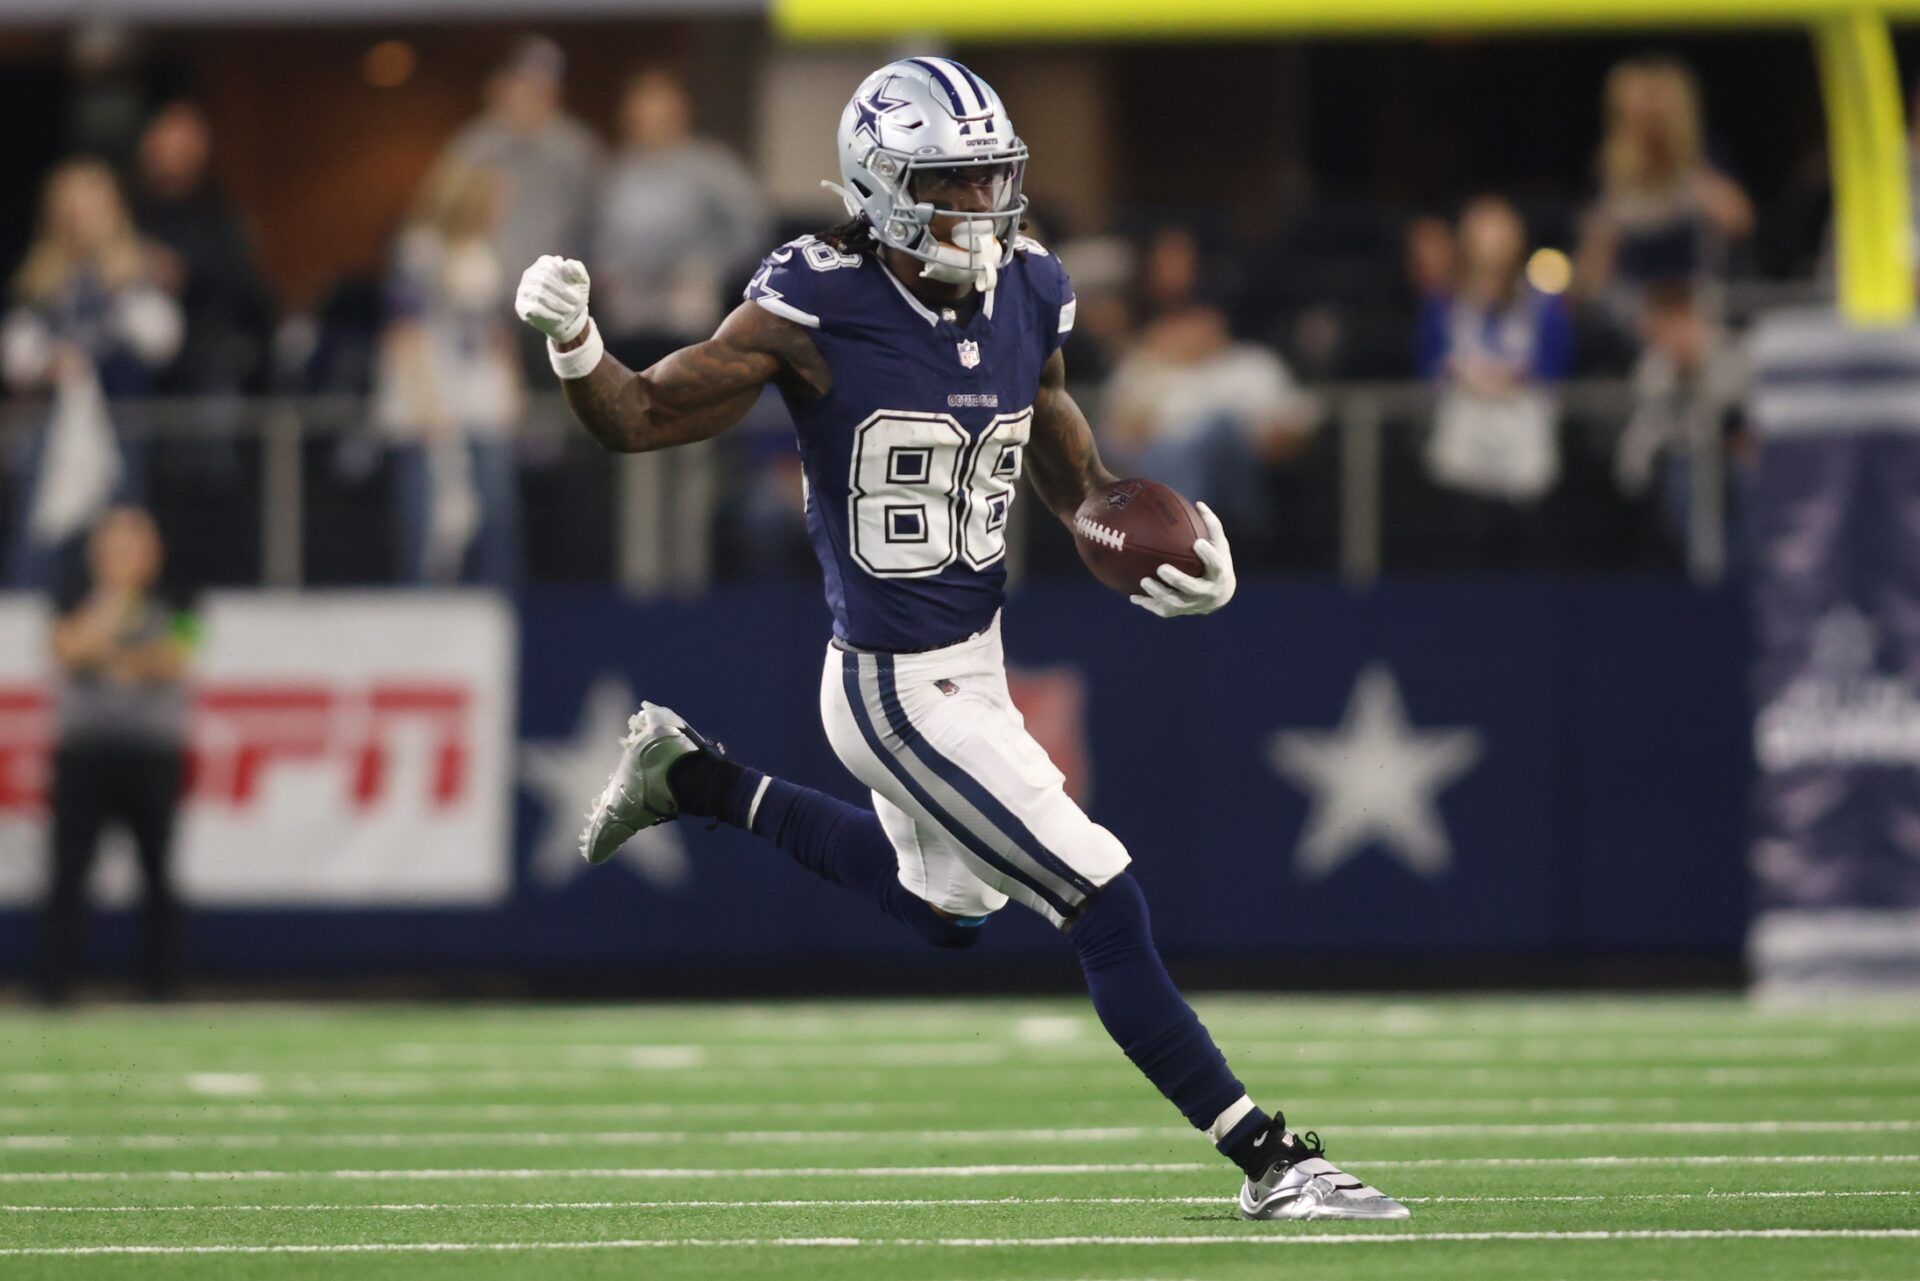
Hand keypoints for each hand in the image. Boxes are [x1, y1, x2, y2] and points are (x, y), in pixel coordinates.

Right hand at [515, 255, 590, 343]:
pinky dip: (550, 314)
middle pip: (543, 280)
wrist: (567, 318)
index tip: (578, 290)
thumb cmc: (574, 296)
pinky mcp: (521, 305)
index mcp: (543, 264)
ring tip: (570, 310)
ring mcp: (523, 290)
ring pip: (538, 294)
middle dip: (562, 292)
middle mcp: (530, 274)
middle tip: (576, 302)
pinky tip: (561, 318)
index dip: (564, 279)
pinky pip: (533, 308)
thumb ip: (578, 270)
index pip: (550, 266)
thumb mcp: (582, 283)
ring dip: (557, 303)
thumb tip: (567, 262)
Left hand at [1132, 502, 1236, 617]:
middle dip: (1177, 580)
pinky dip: (1148, 604)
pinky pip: (1163, 610)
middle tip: (1162, 568)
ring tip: (1144, 581)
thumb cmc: (1217, 562)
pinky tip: (1133, 596)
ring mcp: (1193, 605)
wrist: (1219, 595)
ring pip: (1175, 603)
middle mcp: (1207, 592)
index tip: (1198, 542)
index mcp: (1219, 574)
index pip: (1216, 564)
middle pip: (1193, 588)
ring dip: (1159, 593)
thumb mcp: (1220, 545)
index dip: (1208, 555)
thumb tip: (1198, 503)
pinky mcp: (1181, 612)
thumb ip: (1211, 526)